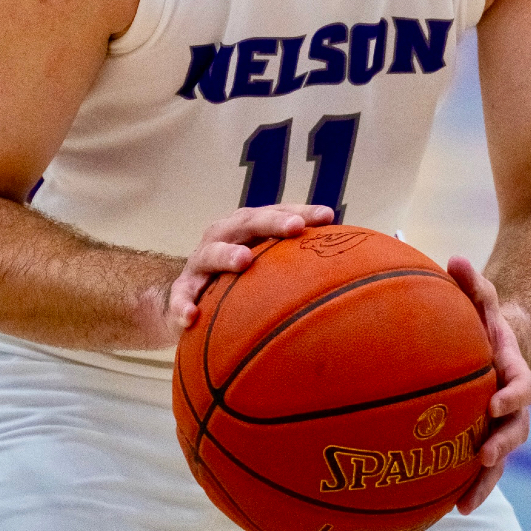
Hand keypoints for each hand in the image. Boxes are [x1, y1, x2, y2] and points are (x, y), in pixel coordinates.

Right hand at [165, 203, 333, 340]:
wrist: (187, 297)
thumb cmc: (239, 277)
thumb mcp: (266, 265)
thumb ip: (297, 264)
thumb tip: (350, 272)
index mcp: (246, 227)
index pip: (278, 213)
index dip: (302, 212)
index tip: (327, 216)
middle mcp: (223, 236)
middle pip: (247, 223)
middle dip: (272, 223)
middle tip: (295, 227)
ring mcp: (200, 262)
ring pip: (211, 254)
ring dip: (227, 255)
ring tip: (244, 261)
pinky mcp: (182, 290)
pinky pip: (181, 297)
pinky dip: (183, 305)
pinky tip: (191, 318)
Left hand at [446, 256, 530, 513]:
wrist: (500, 341)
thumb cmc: (485, 317)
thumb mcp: (482, 296)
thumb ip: (472, 281)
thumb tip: (455, 259)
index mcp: (514, 369)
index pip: (523, 386)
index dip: (513, 394)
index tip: (495, 401)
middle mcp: (513, 401)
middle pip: (517, 429)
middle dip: (503, 443)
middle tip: (484, 454)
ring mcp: (503, 423)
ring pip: (502, 455)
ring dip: (487, 479)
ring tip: (466, 503)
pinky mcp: (487, 435)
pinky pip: (485, 465)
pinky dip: (474, 486)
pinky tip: (453, 509)